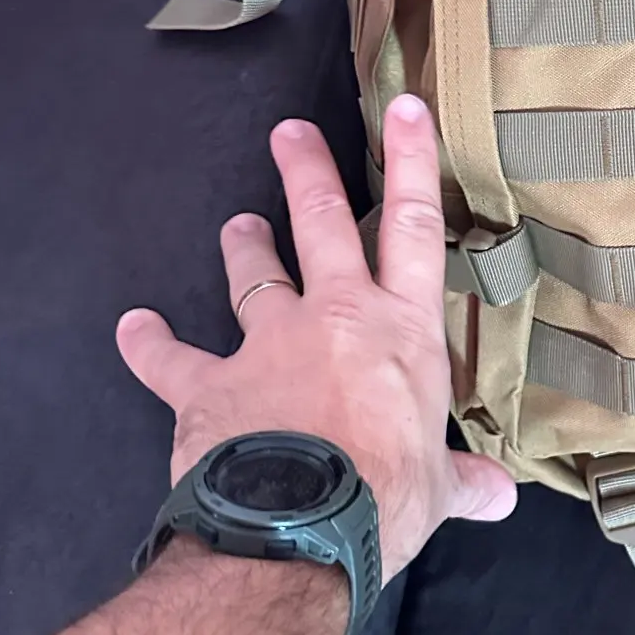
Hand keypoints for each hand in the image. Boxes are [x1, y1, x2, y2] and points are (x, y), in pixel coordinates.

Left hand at [116, 96, 516, 582]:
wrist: (297, 526)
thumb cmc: (385, 497)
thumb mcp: (436, 487)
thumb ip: (464, 480)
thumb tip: (501, 498)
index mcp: (402, 332)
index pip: (415, 230)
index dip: (412, 163)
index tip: (405, 108)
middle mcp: (336, 319)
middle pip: (324, 225)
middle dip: (308, 172)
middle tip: (289, 130)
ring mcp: (268, 346)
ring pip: (255, 278)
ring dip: (245, 249)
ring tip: (237, 224)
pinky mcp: (210, 386)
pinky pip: (171, 360)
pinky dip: (150, 345)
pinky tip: (132, 329)